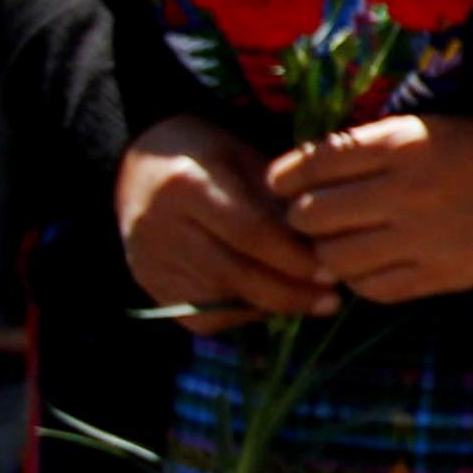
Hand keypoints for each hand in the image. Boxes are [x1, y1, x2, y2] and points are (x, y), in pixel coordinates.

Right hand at [116, 118, 331, 328]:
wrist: (138, 169)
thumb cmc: (208, 156)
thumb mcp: (244, 158)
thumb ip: (277, 200)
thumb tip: (326, 246)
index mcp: (186, 184)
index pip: (249, 232)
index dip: (294, 258)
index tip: (334, 272)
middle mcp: (158, 227)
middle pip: (232, 274)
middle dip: (289, 293)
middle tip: (331, 300)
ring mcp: (148, 261)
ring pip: (217, 302)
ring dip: (269, 307)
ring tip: (310, 302)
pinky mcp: (149, 286)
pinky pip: (200, 317)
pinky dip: (240, 315)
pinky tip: (268, 303)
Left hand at [266, 115, 472, 302]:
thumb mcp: (422, 130)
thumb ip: (366, 148)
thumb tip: (303, 173)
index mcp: (402, 145)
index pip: (316, 163)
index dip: (284, 176)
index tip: (279, 184)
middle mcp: (405, 192)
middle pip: (312, 215)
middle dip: (300, 217)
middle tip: (308, 218)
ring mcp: (422, 239)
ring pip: (334, 259)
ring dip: (324, 254)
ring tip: (336, 246)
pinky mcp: (439, 276)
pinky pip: (373, 289)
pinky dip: (359, 281)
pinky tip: (367, 267)